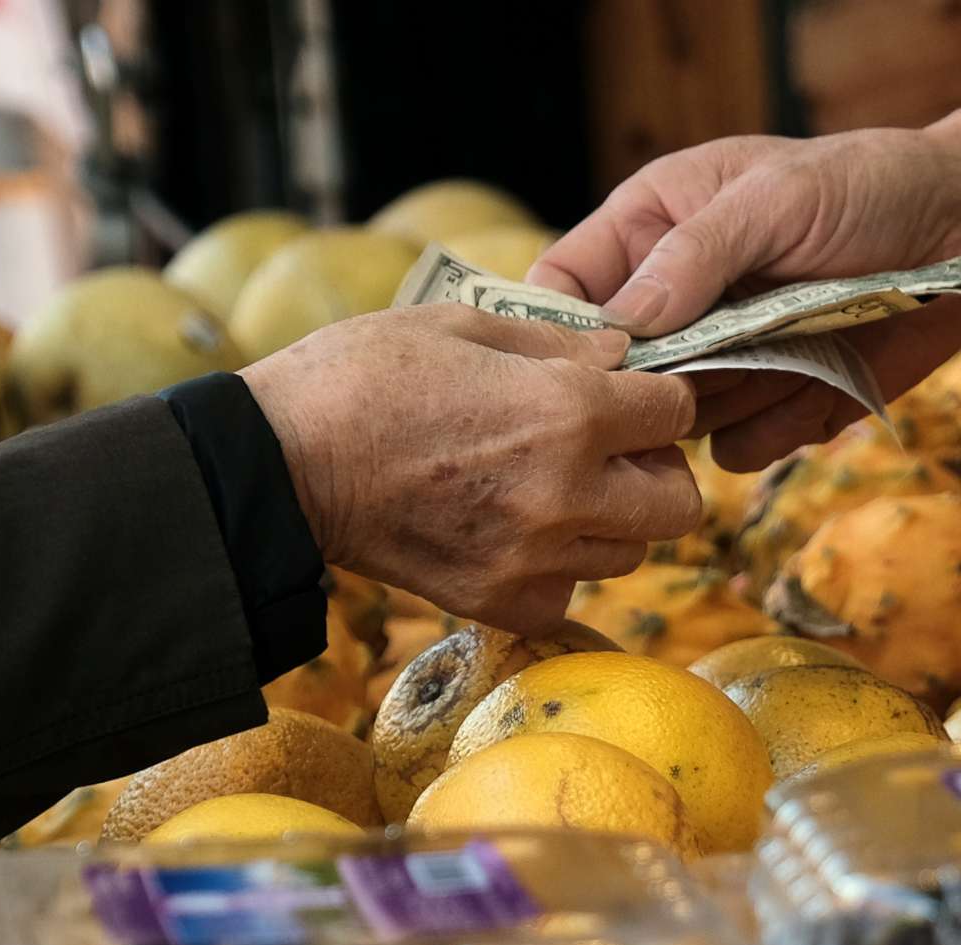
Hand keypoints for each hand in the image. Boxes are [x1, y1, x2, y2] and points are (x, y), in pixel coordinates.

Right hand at [243, 305, 699, 637]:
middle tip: (609, 453)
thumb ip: (558, 344)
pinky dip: (557, 567)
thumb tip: (623, 351)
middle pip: (679, 503)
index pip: (676, 413)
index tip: (630, 396)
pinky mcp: (501, 602)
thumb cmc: (362, 378)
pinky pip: (570, 591)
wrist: (281, 465)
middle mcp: (568, 494)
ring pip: (630, 552)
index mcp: (568, 414)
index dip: (658, 398)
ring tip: (551, 490)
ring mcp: (536, 558)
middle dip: (655, 471)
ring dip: (609, 521)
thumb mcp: (462, 326)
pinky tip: (515, 532)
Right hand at [532, 89, 960, 470]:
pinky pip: (740, 449)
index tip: (586, 366)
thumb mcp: (774, 197)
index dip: (560, 331)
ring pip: (677, 421)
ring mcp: (727, 359)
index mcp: (654, 227)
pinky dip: (773, 431)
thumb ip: (695, 256)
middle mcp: (681, 301)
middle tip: (707, 372)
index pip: (567, 285)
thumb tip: (625, 324)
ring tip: (788, 352)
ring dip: (724, 406)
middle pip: (618, 374)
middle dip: (653, 386)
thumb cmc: (868, 187)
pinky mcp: (777, 404)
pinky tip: (818, 384)